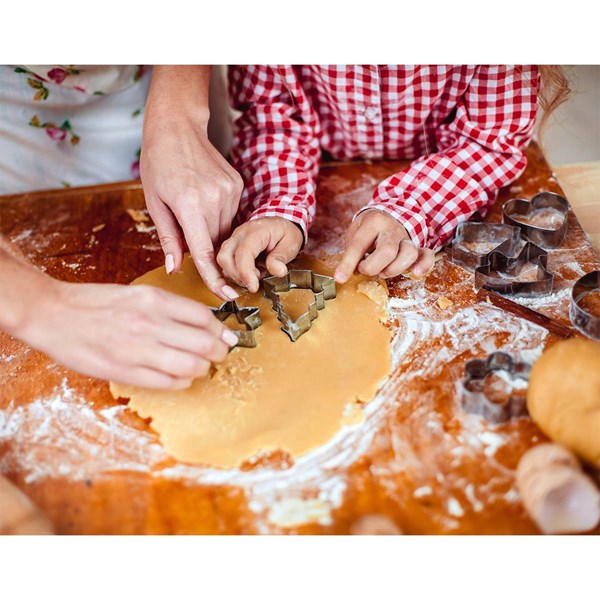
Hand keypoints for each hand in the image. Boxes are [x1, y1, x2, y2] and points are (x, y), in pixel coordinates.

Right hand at [18, 279, 238, 389]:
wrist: (53, 314)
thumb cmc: (95, 303)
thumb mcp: (137, 294)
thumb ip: (169, 308)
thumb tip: (204, 323)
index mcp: (154, 300)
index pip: (204, 317)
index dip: (222, 330)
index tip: (227, 336)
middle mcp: (150, 323)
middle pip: (204, 343)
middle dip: (220, 351)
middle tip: (221, 353)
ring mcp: (137, 349)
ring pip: (191, 366)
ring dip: (203, 368)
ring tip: (202, 366)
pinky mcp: (125, 371)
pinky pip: (168, 383)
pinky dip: (183, 382)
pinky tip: (182, 377)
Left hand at [140, 66, 241, 300]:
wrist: (177, 127)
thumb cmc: (158, 163)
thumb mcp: (155, 202)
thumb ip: (169, 238)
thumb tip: (175, 269)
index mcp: (189, 204)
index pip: (206, 252)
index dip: (215, 278)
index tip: (226, 297)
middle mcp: (214, 198)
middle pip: (217, 243)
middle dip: (207, 250)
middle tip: (190, 238)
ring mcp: (229, 191)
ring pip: (226, 230)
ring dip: (213, 233)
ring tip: (194, 212)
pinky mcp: (237, 185)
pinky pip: (231, 214)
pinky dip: (219, 217)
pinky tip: (204, 200)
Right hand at [217, 218, 303, 292]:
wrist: (279, 225)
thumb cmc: (284, 233)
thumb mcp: (290, 244)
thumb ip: (281, 257)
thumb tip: (277, 271)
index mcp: (256, 231)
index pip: (244, 252)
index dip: (245, 272)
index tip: (253, 286)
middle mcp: (240, 234)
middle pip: (225, 257)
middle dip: (237, 276)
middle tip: (254, 283)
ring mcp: (233, 240)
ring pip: (222, 262)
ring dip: (235, 276)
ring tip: (255, 276)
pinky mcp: (231, 248)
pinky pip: (225, 263)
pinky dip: (233, 273)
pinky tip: (249, 274)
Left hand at [334, 209, 434, 281]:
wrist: (390, 215)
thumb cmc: (369, 229)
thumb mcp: (355, 233)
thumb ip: (352, 252)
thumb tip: (349, 273)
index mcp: (373, 222)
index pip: (359, 244)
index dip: (348, 263)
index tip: (339, 278)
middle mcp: (392, 229)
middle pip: (387, 251)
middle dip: (372, 267)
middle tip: (365, 269)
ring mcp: (407, 238)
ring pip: (408, 254)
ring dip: (393, 270)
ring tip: (382, 271)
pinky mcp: (418, 247)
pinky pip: (427, 255)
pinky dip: (424, 266)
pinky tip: (415, 273)